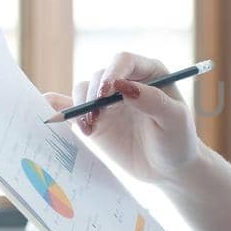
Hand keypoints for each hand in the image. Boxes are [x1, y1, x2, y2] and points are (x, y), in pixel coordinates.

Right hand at [42, 52, 201, 184]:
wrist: (169, 169)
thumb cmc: (179, 140)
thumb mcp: (174, 120)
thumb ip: (152, 100)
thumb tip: (122, 85)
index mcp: (150, 72)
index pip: (124, 61)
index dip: (112, 73)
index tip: (106, 93)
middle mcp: (126, 81)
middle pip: (99, 75)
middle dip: (94, 95)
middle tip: (96, 118)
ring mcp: (108, 101)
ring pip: (84, 90)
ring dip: (81, 106)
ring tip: (89, 128)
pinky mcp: (96, 119)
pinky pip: (73, 108)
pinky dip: (61, 108)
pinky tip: (51, 114)